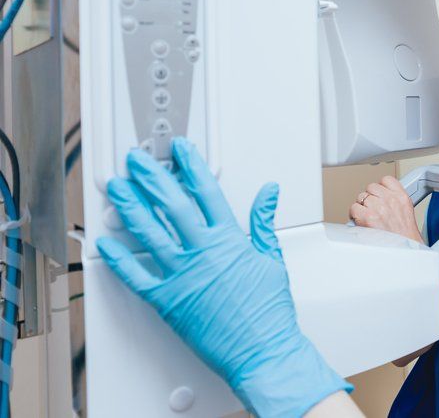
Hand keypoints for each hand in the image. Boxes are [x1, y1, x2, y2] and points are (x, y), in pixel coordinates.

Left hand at [97, 137, 349, 416]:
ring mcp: (182, 275)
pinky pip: (136, 276)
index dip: (191, 166)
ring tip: (117, 188)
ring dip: (129, 207)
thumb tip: (268, 193)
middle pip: (172, 204)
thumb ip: (263, 221)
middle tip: (136, 160)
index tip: (181, 150)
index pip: (206, 191)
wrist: (262, 348)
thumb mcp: (272, 257)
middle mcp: (203, 252)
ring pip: (149, 232)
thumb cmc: (268, 310)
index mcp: (229, 239)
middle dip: (152, 177)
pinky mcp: (167, 300)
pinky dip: (119, 259)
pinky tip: (106, 243)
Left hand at [350, 175, 422, 243]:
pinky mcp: (367, 217)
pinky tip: (361, 220)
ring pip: (361, 197)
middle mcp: (390, 200)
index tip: (379, 194)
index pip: (386, 180)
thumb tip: (381, 196)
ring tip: (367, 216)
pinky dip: (355, 214)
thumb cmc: (404, 235)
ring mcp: (378, 208)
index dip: (380, 188)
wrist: (404, 249)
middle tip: (373, 209)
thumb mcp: (406, 210)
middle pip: (371, 187)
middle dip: (370, 198)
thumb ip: (395, 199)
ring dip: (362, 206)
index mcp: (401, 197)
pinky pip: (354, 208)